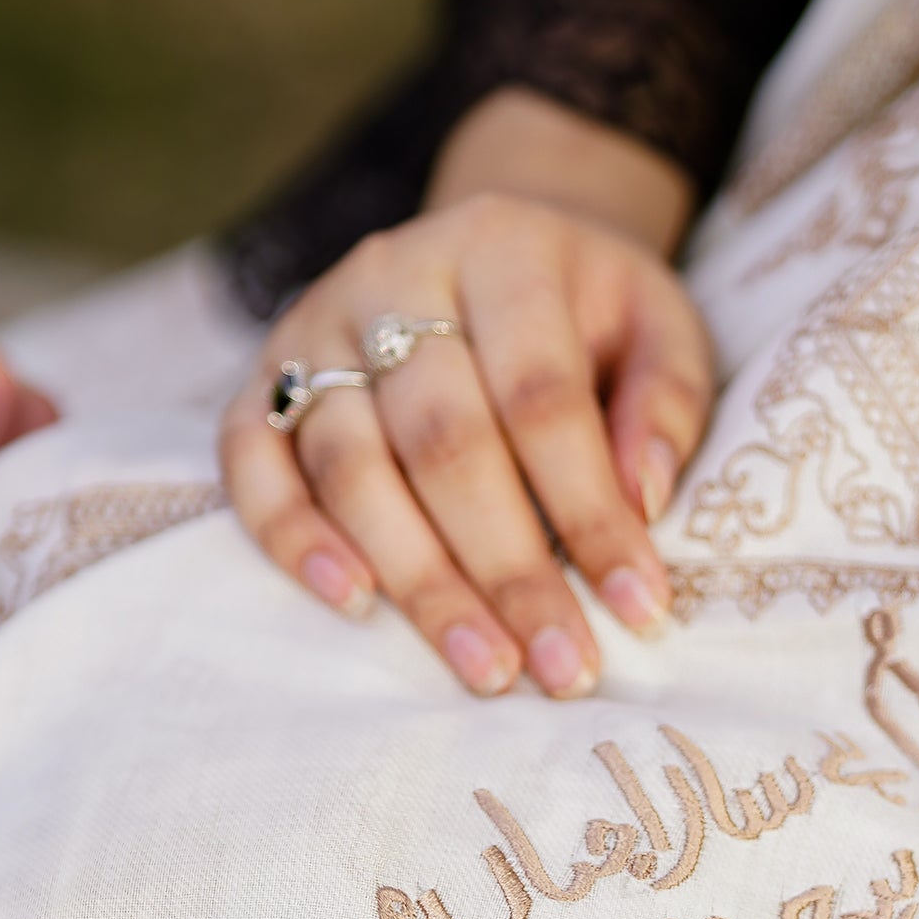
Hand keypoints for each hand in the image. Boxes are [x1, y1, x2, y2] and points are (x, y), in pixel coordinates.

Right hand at [220, 190, 713, 697]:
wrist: (499, 252)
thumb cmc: (591, 315)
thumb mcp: (662, 327)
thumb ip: (667, 404)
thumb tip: (642, 501)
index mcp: (504, 251)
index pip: (541, 397)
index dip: (589, 511)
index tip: (639, 608)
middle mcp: (396, 276)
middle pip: (443, 440)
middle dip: (507, 570)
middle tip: (559, 667)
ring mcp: (316, 323)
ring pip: (351, 462)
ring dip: (418, 579)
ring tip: (485, 667)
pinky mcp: (263, 373)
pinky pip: (252, 458)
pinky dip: (292, 534)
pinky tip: (354, 602)